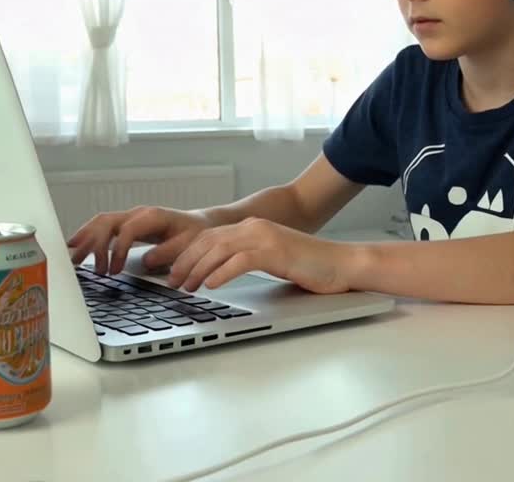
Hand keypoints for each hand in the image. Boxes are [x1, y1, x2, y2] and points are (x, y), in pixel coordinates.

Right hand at [67, 206, 212, 275]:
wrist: (200, 224)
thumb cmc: (194, 234)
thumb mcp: (188, 245)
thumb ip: (169, 252)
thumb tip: (145, 261)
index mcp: (153, 217)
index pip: (126, 230)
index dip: (116, 250)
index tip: (113, 271)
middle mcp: (138, 214)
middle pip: (108, 222)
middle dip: (92, 243)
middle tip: (82, 264)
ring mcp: (131, 217)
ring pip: (101, 222)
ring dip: (86, 238)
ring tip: (73, 257)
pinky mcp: (127, 223)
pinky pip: (104, 225)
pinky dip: (89, 234)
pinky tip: (76, 245)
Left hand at [167, 218, 359, 294]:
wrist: (342, 264)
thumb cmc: (309, 266)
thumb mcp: (270, 259)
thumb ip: (246, 259)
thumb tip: (216, 274)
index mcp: (252, 227)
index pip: (209, 237)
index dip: (187, 253)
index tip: (173, 271)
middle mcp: (255, 227)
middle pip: (208, 241)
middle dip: (185, 262)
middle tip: (172, 281)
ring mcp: (265, 237)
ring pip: (219, 250)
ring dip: (198, 269)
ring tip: (186, 286)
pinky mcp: (275, 251)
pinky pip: (240, 260)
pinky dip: (222, 273)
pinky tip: (211, 285)